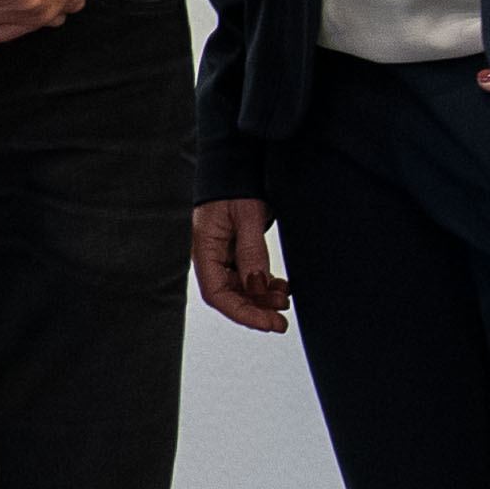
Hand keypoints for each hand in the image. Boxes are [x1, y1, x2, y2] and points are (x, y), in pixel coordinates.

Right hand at [188, 198, 288, 331]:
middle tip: (281, 321)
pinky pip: (248, 277)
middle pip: (230, 296)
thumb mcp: (247, 215)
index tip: (267, 323)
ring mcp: (223, 255)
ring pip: (241, 289)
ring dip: (263, 299)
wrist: (237, 165)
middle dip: (256, 310)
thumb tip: (257, 285)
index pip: (217, 294)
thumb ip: (251, 250)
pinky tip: (280, 288)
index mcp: (204, 249)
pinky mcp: (235, 252)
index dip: (242, 313)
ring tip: (285, 300)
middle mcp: (211, 257)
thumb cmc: (236, 185)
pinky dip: (264, 285)